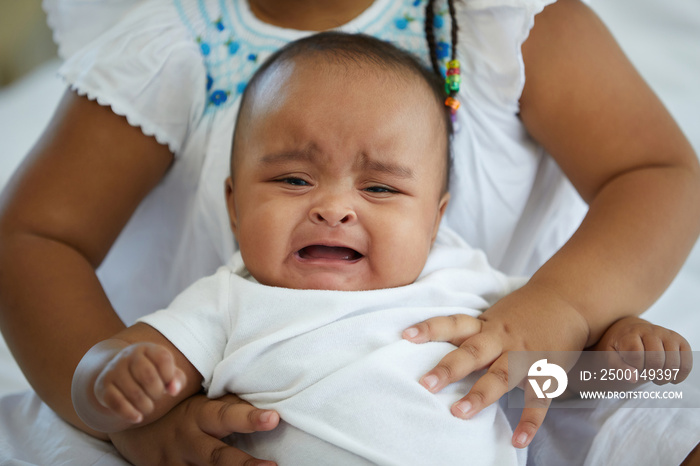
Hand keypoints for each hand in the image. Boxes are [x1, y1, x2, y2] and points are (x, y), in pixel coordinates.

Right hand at [95, 342, 186, 423]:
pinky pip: (116, 402)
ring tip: (148, 408)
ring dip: (146, 405)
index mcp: (147, 349)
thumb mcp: (167, 373)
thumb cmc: (151, 374)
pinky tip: (138, 418)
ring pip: (133, 392)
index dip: (170, 375)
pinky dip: (129, 413)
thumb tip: (174, 390)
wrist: (118, 375)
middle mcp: (129, 356)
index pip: (163, 358)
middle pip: (148, 375)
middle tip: (157, 397)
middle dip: (157, 392)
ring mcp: (114, 370)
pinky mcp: (102, 386)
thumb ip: (177, 379)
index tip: (168, 384)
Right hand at [109, 393, 279, 465]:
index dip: (249, 417)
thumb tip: (269, 402)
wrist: (135, 424)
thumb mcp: (202, 402)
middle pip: (218, 456)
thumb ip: (230, 404)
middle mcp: (188, 440)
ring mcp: (175, 463)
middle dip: (244, 465)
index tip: (273, 418)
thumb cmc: (181, 410)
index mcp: (200, 415)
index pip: (228, 415)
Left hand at [402, 283, 589, 448]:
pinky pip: (539, 398)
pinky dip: (530, 421)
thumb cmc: (522, 313)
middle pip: (472, 351)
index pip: (454, 323)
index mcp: (486, 325)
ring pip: (501, 375)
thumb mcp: (493, 318)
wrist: (568, 299)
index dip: (430, 328)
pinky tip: (518, 440)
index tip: (405, 336)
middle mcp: (502, 338)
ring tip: (458, 413)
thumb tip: (431, 349)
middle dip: (448, 368)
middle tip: (425, 383)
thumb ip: (469, 335)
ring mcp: (524, 355)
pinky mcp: (546, 371)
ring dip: (480, 395)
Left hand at [592, 316, 692, 384]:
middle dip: (649, 374)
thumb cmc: (618, 346)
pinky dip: (680, 375)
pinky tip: (671, 378)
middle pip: (656, 360)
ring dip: (664, 377)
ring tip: (655, 376)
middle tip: (644, 375)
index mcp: (631, 333)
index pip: (636, 355)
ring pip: (673, 363)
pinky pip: (687, 361)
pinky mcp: (680, 340)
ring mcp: (667, 334)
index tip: (630, 367)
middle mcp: (651, 330)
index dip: (633, 368)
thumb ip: (617, 367)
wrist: (630, 331)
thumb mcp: (609, 355)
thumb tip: (634, 378)